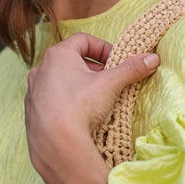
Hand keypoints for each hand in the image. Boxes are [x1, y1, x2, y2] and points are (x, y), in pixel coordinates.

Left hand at [24, 33, 159, 183]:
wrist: (55, 144)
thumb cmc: (80, 105)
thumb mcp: (110, 84)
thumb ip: (131, 69)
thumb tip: (153, 59)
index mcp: (57, 55)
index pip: (83, 40)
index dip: (103, 48)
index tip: (116, 62)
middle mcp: (41, 69)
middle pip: (71, 61)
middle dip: (93, 70)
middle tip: (110, 83)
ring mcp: (33, 91)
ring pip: (60, 81)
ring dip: (79, 86)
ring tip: (96, 101)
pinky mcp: (32, 112)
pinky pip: (51, 101)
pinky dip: (66, 103)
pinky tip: (78, 117)